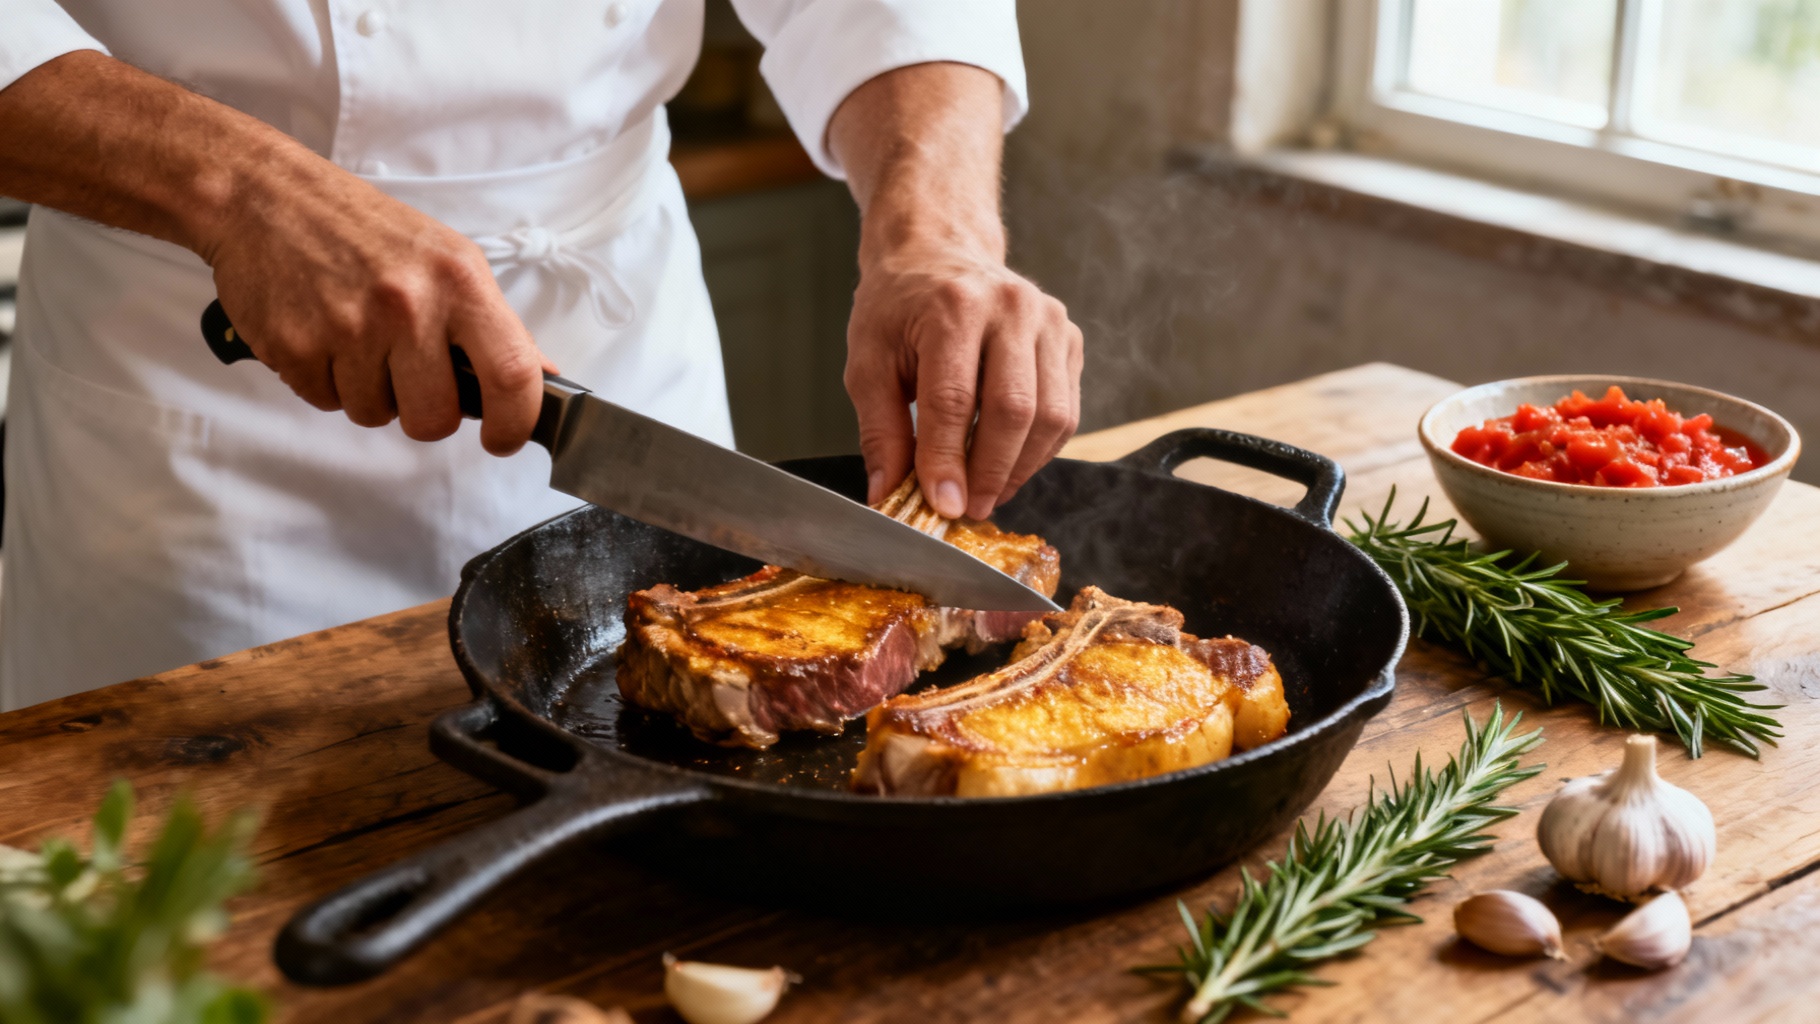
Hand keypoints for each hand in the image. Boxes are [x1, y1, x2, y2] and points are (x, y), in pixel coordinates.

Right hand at [0, 52, 550, 455]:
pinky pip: (326, 401)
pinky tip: (323, 335)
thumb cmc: (365, 230)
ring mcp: (348, 328)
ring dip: (370, 392)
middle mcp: (407, 305)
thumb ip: (494, 323)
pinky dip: (327, 381)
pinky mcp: (295, 347)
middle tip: (410, 378)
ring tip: (358, 339)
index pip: (511, 374)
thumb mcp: (448, 259)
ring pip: (376, 415)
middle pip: (435, 419)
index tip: (502, 438)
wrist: (266, 197)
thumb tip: (542, 374)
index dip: (514, 422)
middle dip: (425, 414)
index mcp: (458, 282)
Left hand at [845, 247, 1081, 518]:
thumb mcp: (868, 362)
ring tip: (986, 493)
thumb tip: (888, 494)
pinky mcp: (1068, 338)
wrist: (938, 253)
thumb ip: (881, 430)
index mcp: (953, 306)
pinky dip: (1038, 451)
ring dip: (1019, 468)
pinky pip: (1066, 411)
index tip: (942, 505)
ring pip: (1050, 416)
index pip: (953, 398)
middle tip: (968, 508)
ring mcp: (1048, 320)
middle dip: (989, 472)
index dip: (946, 460)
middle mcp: (1010, 307)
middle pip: (1014, 409)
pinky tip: (1007, 464)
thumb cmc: (899, 307)